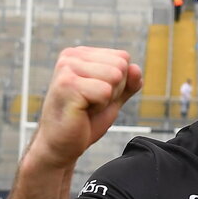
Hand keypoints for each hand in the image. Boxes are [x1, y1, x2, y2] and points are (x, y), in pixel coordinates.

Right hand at [30, 47, 142, 168]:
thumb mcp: (113, 98)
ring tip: (86, 106)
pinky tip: (82, 110)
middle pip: (120, 66)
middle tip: (92, 103)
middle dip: (114, 91)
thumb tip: (136, 68)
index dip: (119, 83)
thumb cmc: (85, 120)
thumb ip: (128, 82)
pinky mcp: (67, 84)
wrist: (62, 144)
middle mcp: (71, 56)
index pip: (123, 58)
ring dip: (106, 99)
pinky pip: (106, 91)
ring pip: (115, 76)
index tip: (97, 95)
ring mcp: (67, 68)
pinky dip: (100, 106)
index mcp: (81, 54)